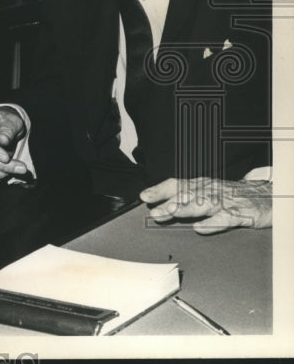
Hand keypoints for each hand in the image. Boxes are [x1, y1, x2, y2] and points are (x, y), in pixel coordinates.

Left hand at [140, 177, 271, 233]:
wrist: (268, 196)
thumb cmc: (234, 196)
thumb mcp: (209, 193)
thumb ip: (188, 199)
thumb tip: (161, 206)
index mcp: (202, 186)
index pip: (178, 184)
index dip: (161, 189)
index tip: (144, 197)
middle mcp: (212, 191)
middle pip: (188, 195)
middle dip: (169, 202)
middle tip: (155, 211)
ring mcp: (227, 201)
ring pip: (204, 203)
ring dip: (187, 208)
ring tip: (171, 213)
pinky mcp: (242, 214)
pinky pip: (226, 218)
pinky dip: (213, 222)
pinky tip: (200, 228)